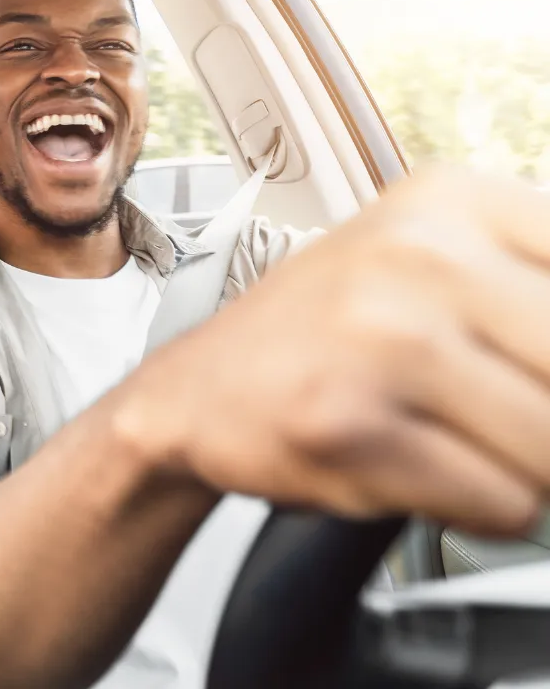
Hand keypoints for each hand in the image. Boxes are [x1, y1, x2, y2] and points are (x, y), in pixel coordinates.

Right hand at [121, 167, 549, 538]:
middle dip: (549, 422)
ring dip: (525, 471)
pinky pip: (500, 501)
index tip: (528, 369)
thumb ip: (535, 288)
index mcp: (456, 200)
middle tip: (500, 416)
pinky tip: (417, 468)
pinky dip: (477, 507)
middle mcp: (421, 255)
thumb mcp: (434, 261)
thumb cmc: (327, 334)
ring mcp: (380, 337)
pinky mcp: (347, 424)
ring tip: (458, 443)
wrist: (193, 392)